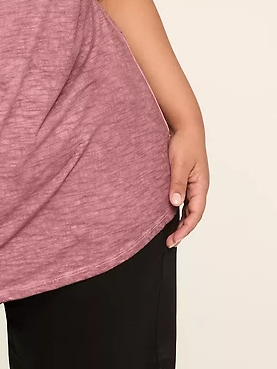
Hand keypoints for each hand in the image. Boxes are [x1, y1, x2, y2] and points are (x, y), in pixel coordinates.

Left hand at [166, 125, 209, 247]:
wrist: (186, 127)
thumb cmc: (185, 142)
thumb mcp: (179, 163)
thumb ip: (177, 184)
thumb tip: (175, 203)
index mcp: (201, 185)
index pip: (195, 214)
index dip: (185, 229)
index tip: (174, 239)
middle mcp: (198, 187)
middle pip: (193, 214)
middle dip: (183, 229)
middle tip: (170, 241)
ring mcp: (192, 183)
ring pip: (188, 207)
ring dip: (180, 220)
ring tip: (169, 232)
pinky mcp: (185, 178)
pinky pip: (183, 197)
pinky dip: (177, 208)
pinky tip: (168, 212)